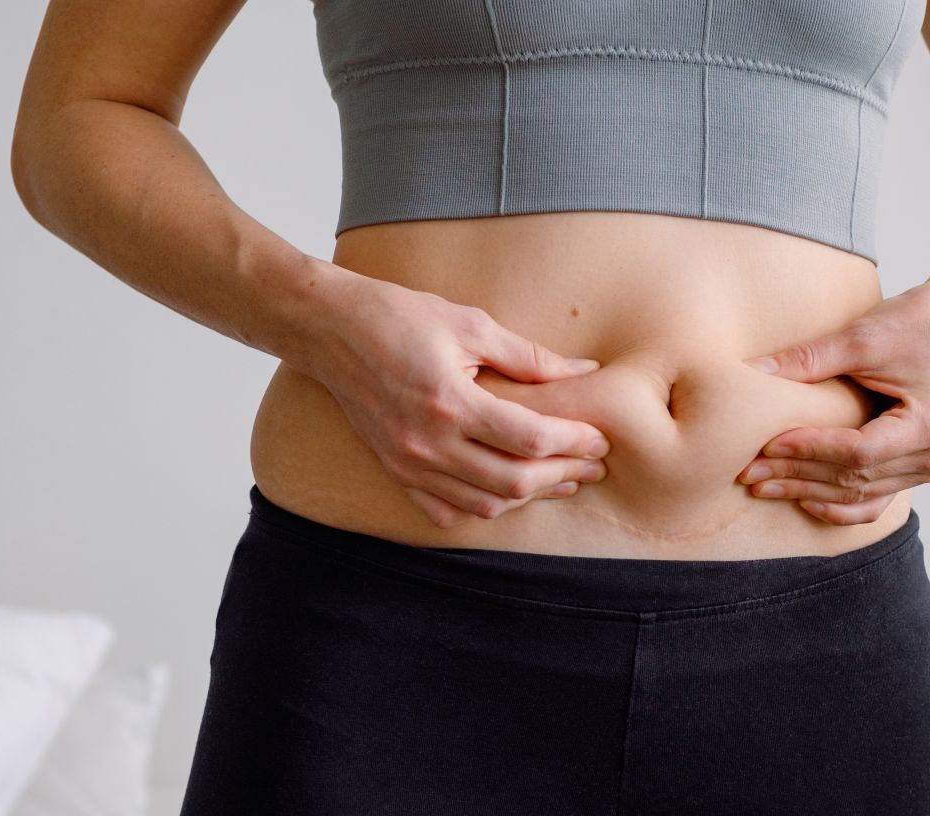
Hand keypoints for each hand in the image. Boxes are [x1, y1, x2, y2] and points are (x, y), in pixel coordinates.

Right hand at [304, 269, 610, 527]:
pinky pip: (445, 510)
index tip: (598, 437)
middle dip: (562, 474)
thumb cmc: (400, 316)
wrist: (330, 329)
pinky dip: (481, 507)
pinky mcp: (395, 469)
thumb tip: (583, 372)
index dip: (572, 442)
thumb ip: (529, 356)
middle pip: (512, 481)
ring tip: (560, 478)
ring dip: (528, 496)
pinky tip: (507, 492)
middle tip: (592, 463)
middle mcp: (427, 442)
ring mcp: (408, 463)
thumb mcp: (470, 324)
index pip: (529, 439)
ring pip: (483, 504)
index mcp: (450, 402)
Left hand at [736, 278, 929, 524]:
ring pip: (861, 494)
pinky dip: (840, 505)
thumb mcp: (862, 336)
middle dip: (799, 474)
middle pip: (856, 478)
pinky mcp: (918, 467)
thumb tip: (753, 374)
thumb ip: (809, 359)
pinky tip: (802, 500)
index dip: (810, 450)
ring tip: (764, 484)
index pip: (859, 451)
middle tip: (750, 472)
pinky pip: (876, 500)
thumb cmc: (915, 322)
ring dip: (810, 491)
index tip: (767, 444)